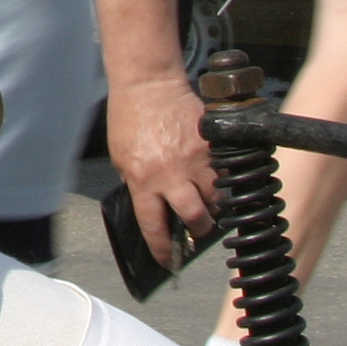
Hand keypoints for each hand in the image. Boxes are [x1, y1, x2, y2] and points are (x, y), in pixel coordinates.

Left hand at [107, 76, 214, 250]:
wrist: (148, 84)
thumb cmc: (129, 119)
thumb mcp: (121, 158)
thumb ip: (137, 184)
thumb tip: (155, 209)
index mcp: (143, 180)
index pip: (156, 227)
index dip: (164, 250)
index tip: (168, 261)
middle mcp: (171, 173)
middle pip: (196, 218)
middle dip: (199, 230)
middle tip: (197, 230)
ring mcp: (196, 159)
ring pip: (217, 198)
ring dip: (214, 206)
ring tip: (209, 204)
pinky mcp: (212, 144)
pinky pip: (225, 172)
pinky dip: (223, 180)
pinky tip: (217, 180)